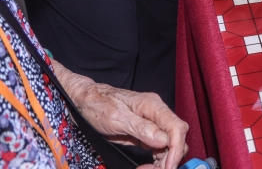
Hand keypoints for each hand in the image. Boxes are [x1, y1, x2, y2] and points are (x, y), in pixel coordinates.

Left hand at [61, 71, 188, 168]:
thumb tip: (163, 140)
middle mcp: (156, 112)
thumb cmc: (98, 104)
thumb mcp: (116, 118)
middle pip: (176, 137)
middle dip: (170, 158)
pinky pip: (159, 147)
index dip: (176, 149)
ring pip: (169, 144)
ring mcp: (152, 122)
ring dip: (163, 161)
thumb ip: (141, 127)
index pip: (176, 127)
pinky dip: (157, 159)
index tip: (168, 166)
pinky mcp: (146, 132)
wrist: (86, 100)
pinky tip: (147, 166)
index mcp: (152, 105)